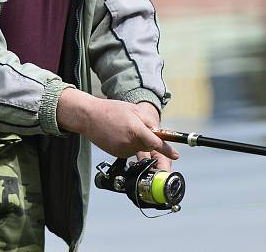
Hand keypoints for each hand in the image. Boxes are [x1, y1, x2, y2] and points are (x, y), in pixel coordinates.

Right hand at [56, 89, 178, 160]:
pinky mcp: (116, 154)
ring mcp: (122, 150)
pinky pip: (129, 151)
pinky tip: (119, 134)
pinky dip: (129, 144)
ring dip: (137, 140)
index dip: (168, 150)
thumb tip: (158, 132)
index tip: (176, 155)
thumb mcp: (133, 109)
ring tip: (124, 128)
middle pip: (148, 145)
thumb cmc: (111, 110)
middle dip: (148, 138)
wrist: (89, 117)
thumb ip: (148, 121)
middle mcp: (129, 143)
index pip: (156, 143)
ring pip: (138, 149)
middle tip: (136, 125)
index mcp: (135, 129)